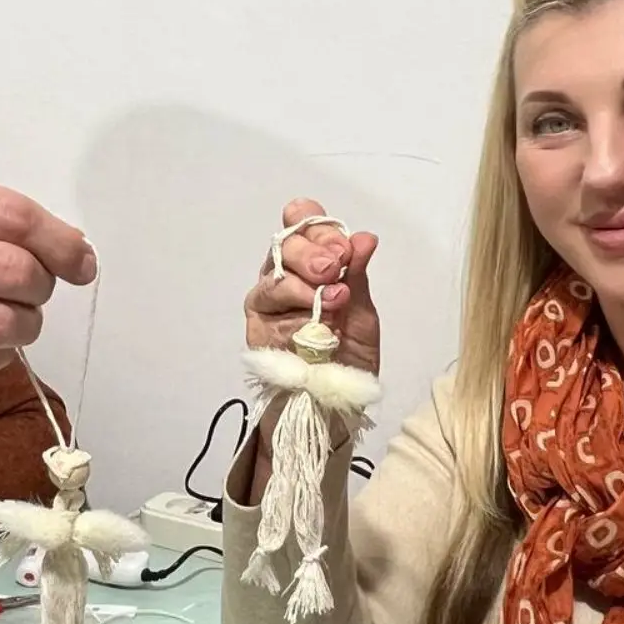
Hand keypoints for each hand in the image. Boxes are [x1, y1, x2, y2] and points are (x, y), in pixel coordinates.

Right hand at [244, 198, 379, 376]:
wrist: (335, 402)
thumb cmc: (349, 354)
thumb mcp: (363, 312)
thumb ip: (358, 275)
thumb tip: (365, 238)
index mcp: (311, 261)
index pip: (302, 222)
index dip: (319, 227)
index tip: (343, 248)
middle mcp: (285, 274)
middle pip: (286, 242)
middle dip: (313, 250)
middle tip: (334, 267)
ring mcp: (268, 300)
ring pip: (275, 273)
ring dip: (305, 282)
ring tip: (334, 299)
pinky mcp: (257, 325)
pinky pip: (268, 306)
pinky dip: (295, 310)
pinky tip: (315, 321)